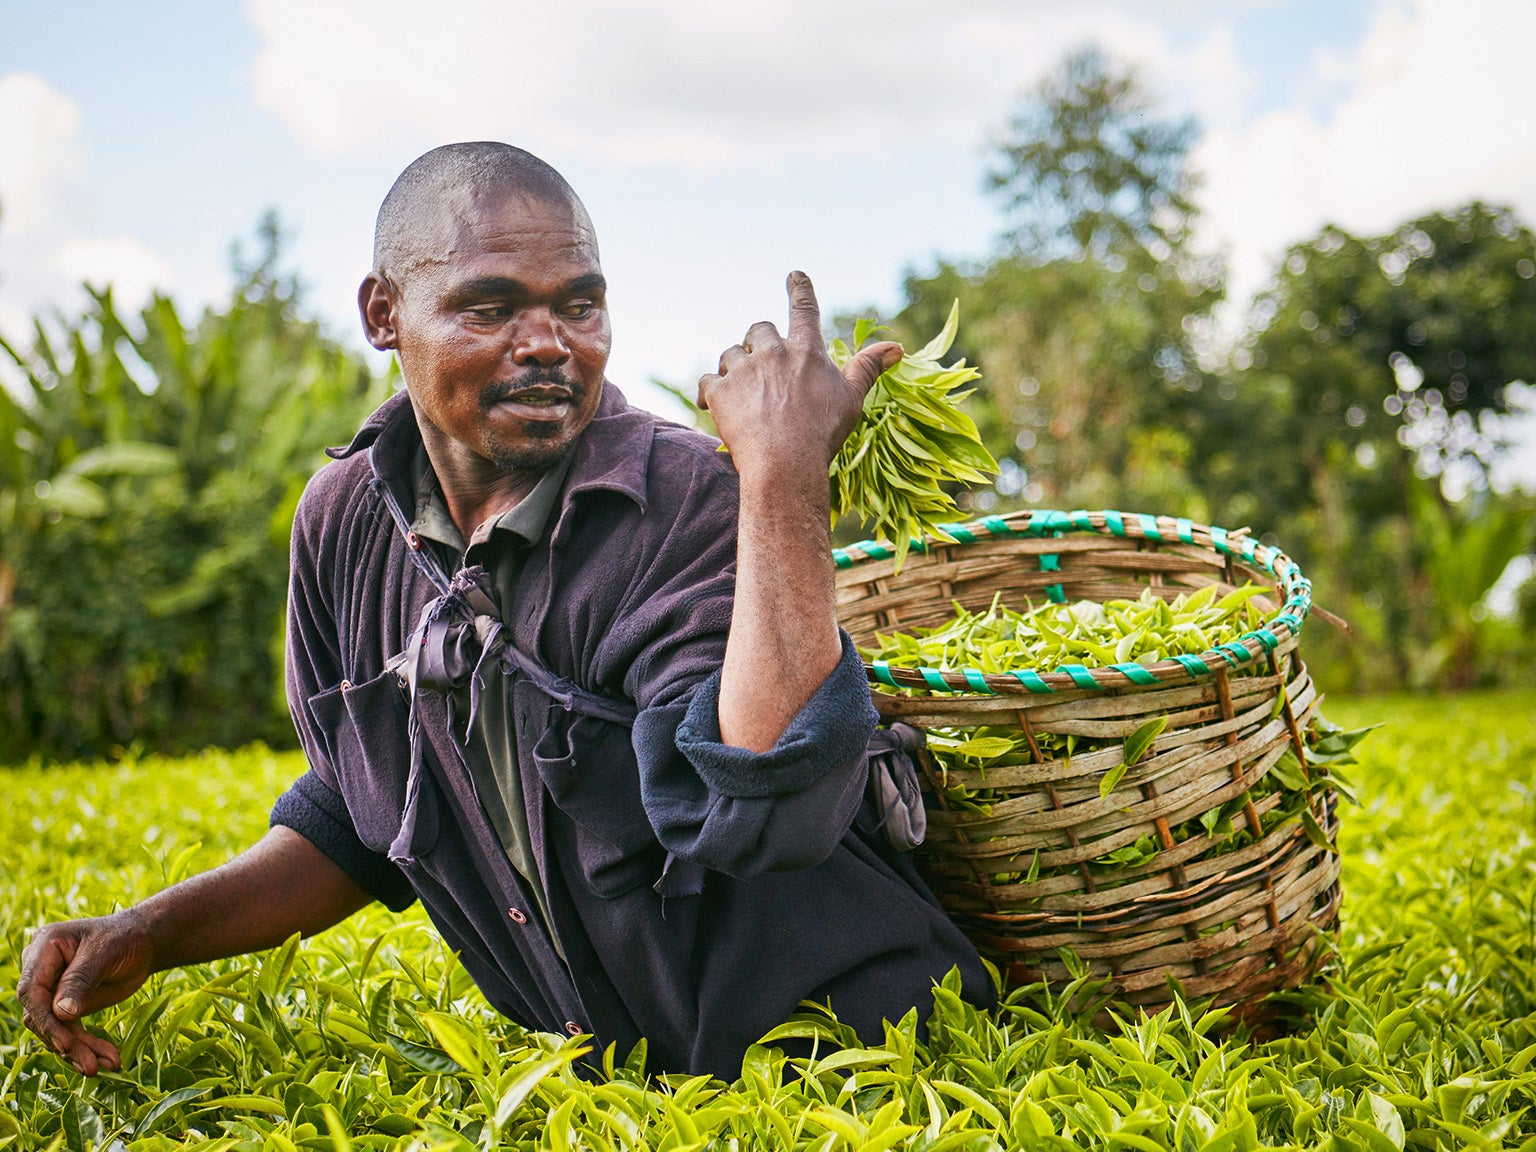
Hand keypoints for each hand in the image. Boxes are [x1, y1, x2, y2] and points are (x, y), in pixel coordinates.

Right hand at [17, 911, 154, 1074]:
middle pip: (41, 1015)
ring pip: (54, 1029)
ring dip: (78, 1050)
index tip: (65, 1043)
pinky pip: (69, 1032)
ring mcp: (52, 991)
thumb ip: (81, 980)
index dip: (46, 1019)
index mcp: (45, 948)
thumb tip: (60, 1013)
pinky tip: (107, 1060)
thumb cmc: (125, 937)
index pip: (32, 990)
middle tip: (90, 1066)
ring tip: (102, 1067)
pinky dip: (86, 1047)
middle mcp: (41, 971)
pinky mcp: (66, 1008)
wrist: (145, 942)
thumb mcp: (105, 952)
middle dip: (65, 1042)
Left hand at [697, 271, 900, 480]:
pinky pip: (706, 381)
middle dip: (759, 342)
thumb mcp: (851, 399)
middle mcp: (773, 352)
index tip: (794, 274)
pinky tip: (714, 406)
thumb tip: (897, 347)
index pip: (804, 309)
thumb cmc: (823, 433)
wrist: (786, 465)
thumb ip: (867, 368)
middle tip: (763, 368)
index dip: (800, 290)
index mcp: (806, 351)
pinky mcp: (719, 392)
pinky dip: (709, 392)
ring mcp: (743, 370)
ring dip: (735, 368)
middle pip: (760, 328)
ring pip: (730, 353)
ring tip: (744, 395)